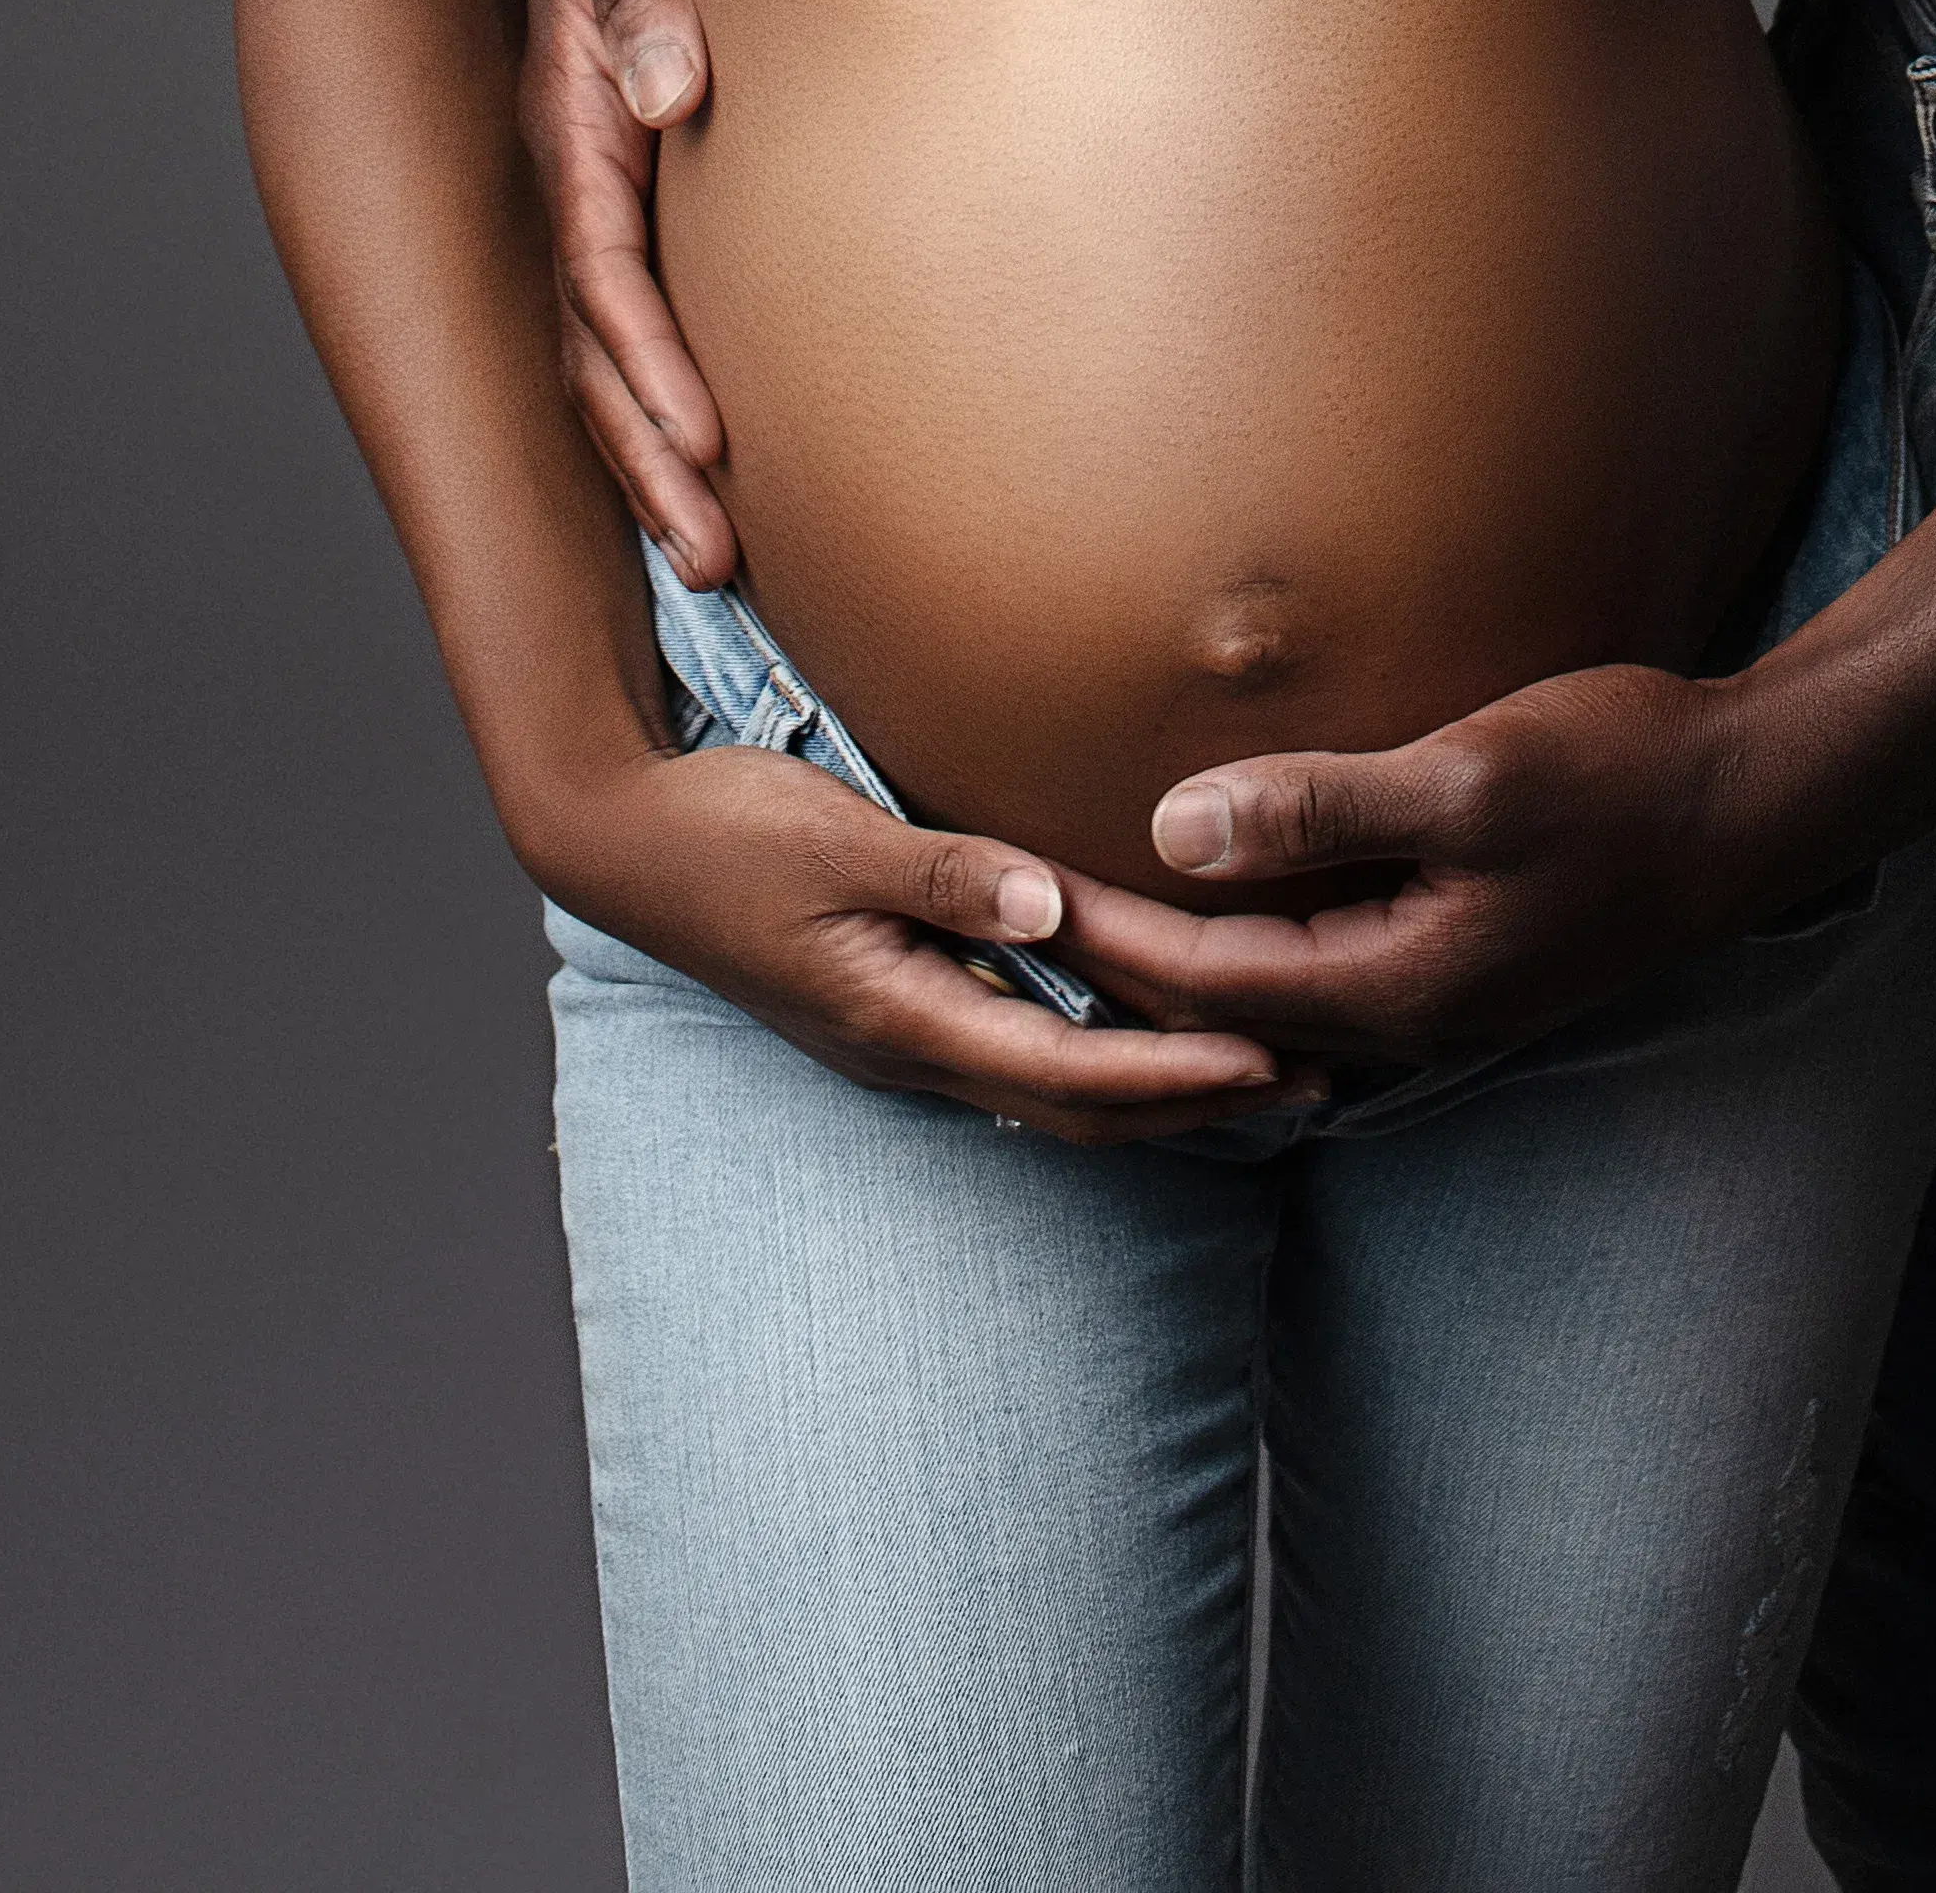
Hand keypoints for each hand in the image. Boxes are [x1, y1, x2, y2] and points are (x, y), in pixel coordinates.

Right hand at [521, 0, 736, 588]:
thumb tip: (673, 87)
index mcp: (572, 115)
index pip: (602, 273)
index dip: (648, 370)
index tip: (706, 451)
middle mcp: (583, 166)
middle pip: (599, 347)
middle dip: (648, 460)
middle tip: (714, 563)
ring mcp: (615, 181)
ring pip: (619, 350)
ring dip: (661, 454)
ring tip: (719, 559)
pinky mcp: (657, 177)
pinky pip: (656, 308)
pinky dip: (678, 393)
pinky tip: (732, 460)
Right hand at [537, 735, 1325, 1146]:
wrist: (622, 842)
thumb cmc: (725, 830)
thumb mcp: (837, 836)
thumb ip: (943, 872)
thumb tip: (1047, 906)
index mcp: (900, 1014)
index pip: (1069, 1069)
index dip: (1175, 1074)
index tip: (1273, 1062)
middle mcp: (910, 1044)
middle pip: (1077, 1105)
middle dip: (1195, 1102)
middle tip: (1313, 1078)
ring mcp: (899, 1028)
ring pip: (1051, 1087)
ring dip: (1155, 1084)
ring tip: (1257, 1063)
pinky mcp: (892, 999)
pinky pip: (1019, 1049)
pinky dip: (1096, 1049)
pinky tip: (1138, 1018)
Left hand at [1042, 659, 1833, 1064]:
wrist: (1753, 803)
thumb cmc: (1621, 773)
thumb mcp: (1469, 774)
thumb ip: (1323, 806)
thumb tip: (1178, 826)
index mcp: (1398, 985)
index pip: (1202, 979)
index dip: (1099, 934)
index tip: (1008, 889)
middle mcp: (1409, 1013)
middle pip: (1222, 1008)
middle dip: (1116, 964)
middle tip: (1012, 911)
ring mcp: (1441, 994)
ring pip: (1270, 994)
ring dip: (1178, 959)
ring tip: (1086, 913)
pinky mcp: (1463, 958)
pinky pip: (1322, 965)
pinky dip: (1249, 940)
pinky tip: (1223, 898)